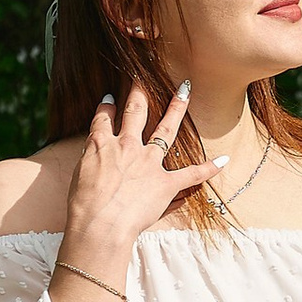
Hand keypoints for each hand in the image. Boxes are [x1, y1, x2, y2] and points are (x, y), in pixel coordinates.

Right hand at [61, 83, 222, 268]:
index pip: (103, 119)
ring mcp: (149, 163)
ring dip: (177, 108)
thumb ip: (90, 164)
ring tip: (184, 91)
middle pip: (135, 112)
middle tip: (144, 77)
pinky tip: (224, 160)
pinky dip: (209, 168)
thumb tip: (95, 163)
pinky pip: (192, 173)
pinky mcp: (166, 183)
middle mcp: (127, 147)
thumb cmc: (82, 207)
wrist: (99, 224)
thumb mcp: (78, 178)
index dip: (106, 107)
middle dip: (140, 92)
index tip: (109, 98)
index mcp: (101, 146)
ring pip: (166, 129)